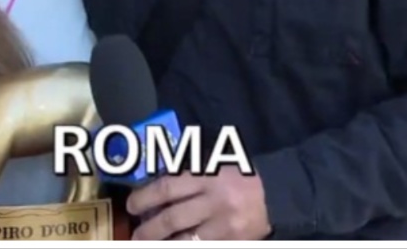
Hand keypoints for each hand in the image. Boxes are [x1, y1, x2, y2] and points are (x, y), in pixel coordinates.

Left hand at [127, 166, 270, 240]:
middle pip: (172, 218)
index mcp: (207, 175)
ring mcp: (223, 224)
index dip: (144, 197)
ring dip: (163, 245)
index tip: (131, 205)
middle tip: (135, 236)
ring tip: (149, 245)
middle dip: (148, 230)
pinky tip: (176, 247)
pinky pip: (202, 247)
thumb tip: (153, 189)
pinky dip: (186, 248)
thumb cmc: (238, 177)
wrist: (275, 194)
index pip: (167, 188)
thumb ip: (187, 174)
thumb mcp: (213, 165)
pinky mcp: (232, 241)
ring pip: (184, 240)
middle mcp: (214, 200)